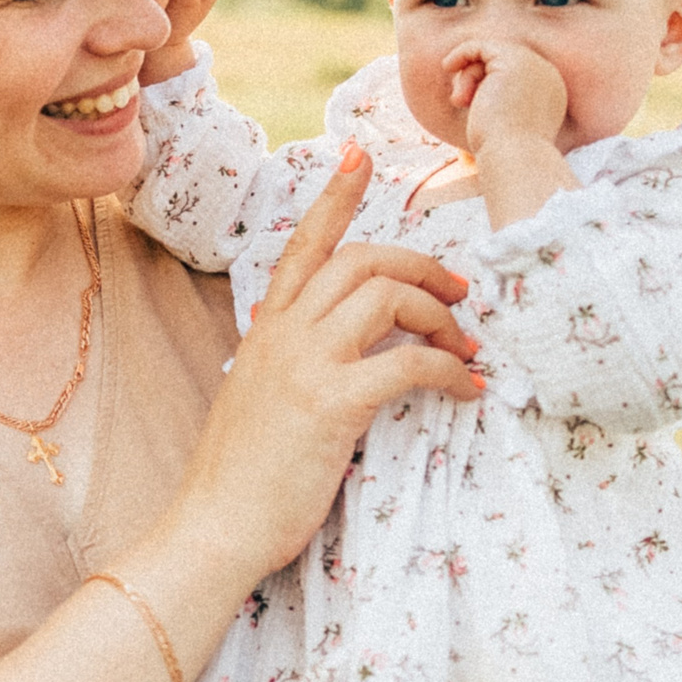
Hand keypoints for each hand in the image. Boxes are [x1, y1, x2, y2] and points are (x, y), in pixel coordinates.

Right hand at [177, 144, 481, 580]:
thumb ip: (288, 361)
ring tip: (464, 347)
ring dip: (440, 315)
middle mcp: (284, 332)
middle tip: (459, 295)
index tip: (359, 154)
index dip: (334, 196)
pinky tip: (467, 388)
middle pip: (363, 260)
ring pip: (387, 295)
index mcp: (266, 328)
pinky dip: (449, 368)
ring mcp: (306, 363)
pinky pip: (409, 362)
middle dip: (422, 267)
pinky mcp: (333, 403)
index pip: (303, 244)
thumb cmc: (241, 476)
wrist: (214, 527)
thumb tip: (328, 351)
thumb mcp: (258, 398)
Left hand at [443, 39, 564, 154]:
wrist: (516, 159)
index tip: (468, 102)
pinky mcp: (514, 60)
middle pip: (501, 63)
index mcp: (551, 93)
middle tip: (459, 102)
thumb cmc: (506, 155)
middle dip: (476, 78)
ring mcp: (534, 65)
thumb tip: (479, 100)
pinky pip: (481, 46)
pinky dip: (462, 54)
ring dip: (468, 77)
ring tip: (459, 102)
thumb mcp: (503, 131)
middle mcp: (548, 76)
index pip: (515, 75)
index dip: (487, 83)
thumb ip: (498, 109)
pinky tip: (447, 66)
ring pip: (490, 56)